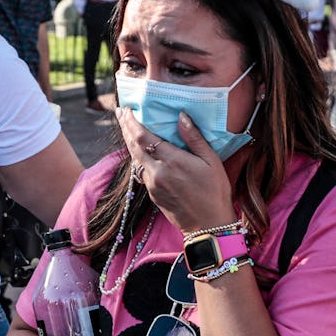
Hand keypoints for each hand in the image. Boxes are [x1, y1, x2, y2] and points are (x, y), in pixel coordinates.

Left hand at [116, 107, 236, 232]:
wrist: (209, 226)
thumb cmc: (215, 191)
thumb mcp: (212, 161)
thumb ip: (194, 138)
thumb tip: (181, 116)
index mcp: (171, 161)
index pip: (143, 137)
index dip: (131, 122)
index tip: (126, 109)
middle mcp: (156, 172)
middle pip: (133, 146)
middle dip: (125, 127)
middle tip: (120, 112)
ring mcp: (151, 185)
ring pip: (134, 159)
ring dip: (128, 141)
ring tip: (126, 127)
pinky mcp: (151, 194)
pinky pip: (140, 170)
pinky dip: (136, 156)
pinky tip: (138, 149)